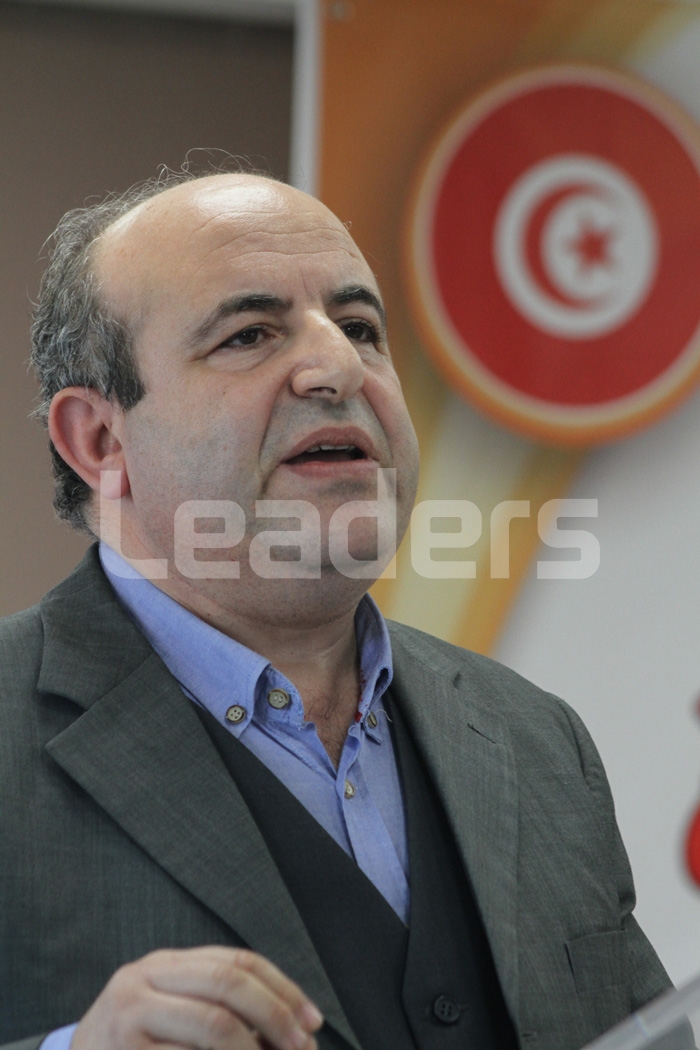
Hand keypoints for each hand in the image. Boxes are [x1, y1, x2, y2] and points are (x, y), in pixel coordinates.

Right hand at [70, 945, 323, 1049]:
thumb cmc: (133, 1046)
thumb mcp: (170, 1012)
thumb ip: (218, 1007)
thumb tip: (294, 1028)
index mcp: (165, 964)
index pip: (237, 961)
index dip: (282, 989)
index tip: (313, 1020)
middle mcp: (144, 980)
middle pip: (228, 984)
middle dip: (275, 1016)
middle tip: (302, 1047)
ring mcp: (128, 1018)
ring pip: (212, 1026)